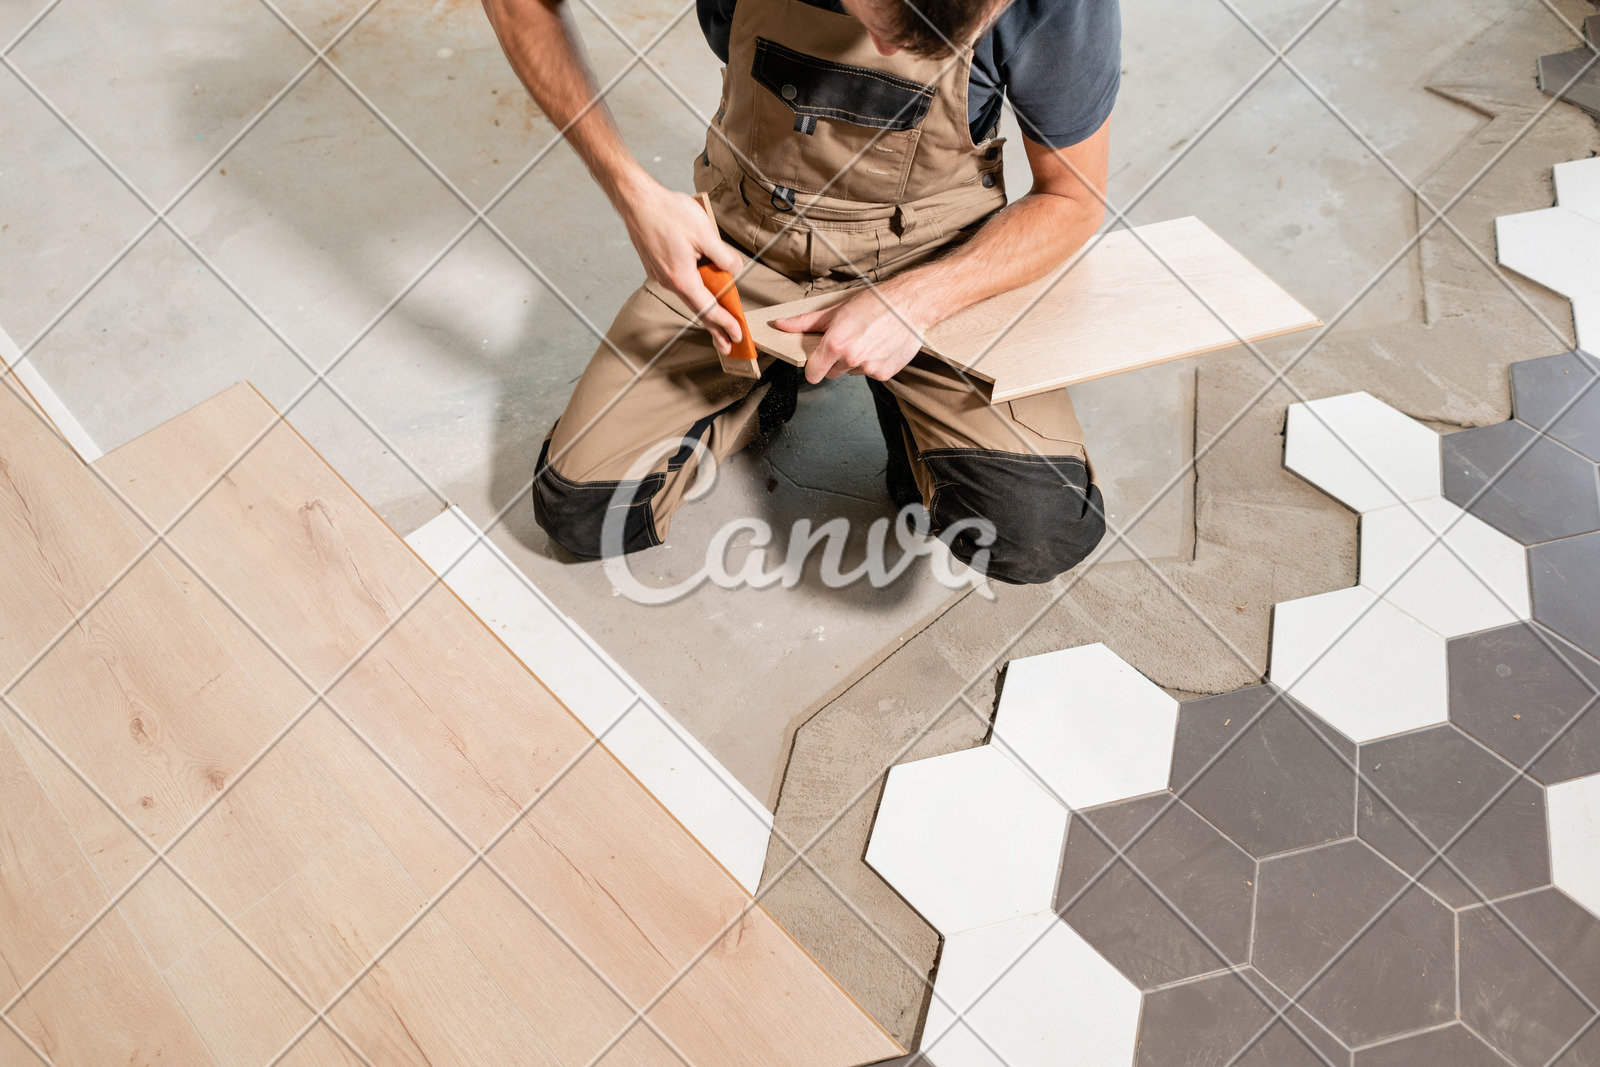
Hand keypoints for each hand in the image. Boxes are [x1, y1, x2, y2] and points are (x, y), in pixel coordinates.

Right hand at [617, 178, 743, 355]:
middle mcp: (669, 281)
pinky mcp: (655, 266)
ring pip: (687, 295)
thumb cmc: (666, 212)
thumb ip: (723, 255)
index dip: (725, 323)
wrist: (636, 200)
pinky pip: (679, 282)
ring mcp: (660, 274)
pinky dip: (692, 290)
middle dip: (714, 328)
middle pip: (697, 309)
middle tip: (726, 345)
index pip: (708, 308)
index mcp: (682, 278)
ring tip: (718, 320)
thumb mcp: (704, 233)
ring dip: (704, 308)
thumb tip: (734, 269)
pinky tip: (700, 287)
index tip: (736, 336)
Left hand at [775, 284, 928, 383]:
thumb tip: (782, 325)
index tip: (816, 363)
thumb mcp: (836, 310)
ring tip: (867, 340)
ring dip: (856, 361)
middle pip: (832, 373)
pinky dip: (873, 363)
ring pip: (852, 372)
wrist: (910, 304)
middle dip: (835, 361)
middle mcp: (851, 358)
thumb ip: (806, 322)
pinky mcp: (885, 373)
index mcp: (835, 344)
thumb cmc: (875, 303)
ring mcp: (869, 368)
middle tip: (848, 341)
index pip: (813, 373)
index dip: (813, 368)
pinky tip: (880, 346)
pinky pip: (871, 374)